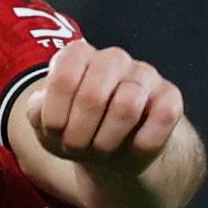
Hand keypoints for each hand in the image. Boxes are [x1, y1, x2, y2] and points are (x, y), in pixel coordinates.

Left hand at [20, 42, 184, 176]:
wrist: (114, 152)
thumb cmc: (75, 129)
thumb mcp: (46, 123)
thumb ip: (37, 111)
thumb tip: (44, 107)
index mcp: (78, 56)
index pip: (63, 78)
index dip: (55, 114)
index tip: (54, 132)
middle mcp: (113, 58)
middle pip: (93, 95)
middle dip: (78, 134)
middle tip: (76, 148)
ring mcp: (144, 75)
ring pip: (127, 107)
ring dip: (106, 142)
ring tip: (100, 150)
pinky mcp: (170, 96)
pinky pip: (163, 117)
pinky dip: (142, 144)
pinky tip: (131, 149)